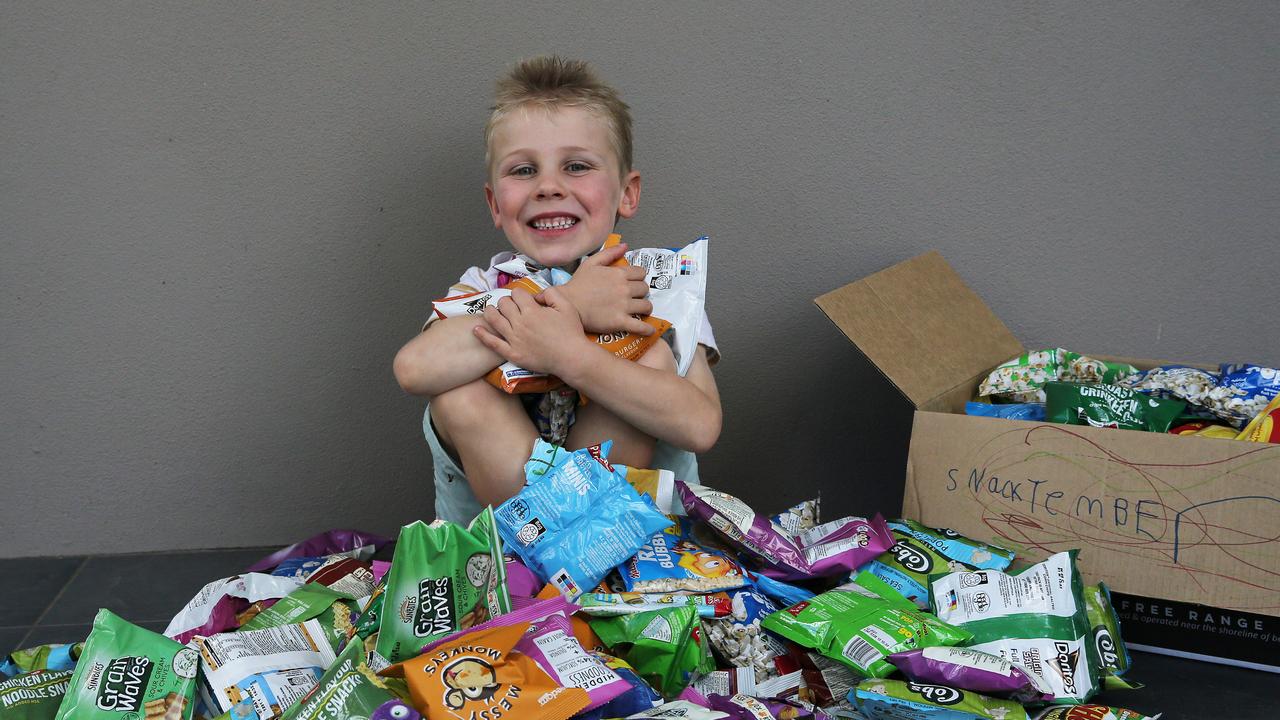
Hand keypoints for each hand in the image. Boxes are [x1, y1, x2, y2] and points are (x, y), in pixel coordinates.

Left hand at [474, 287, 593, 376]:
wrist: (571, 358)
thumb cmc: (571, 331)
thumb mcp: (566, 306)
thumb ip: (551, 293)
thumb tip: (536, 295)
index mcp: (532, 310)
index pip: (517, 293)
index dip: (520, 294)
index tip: (524, 299)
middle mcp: (519, 323)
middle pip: (503, 304)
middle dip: (506, 302)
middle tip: (511, 306)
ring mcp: (514, 339)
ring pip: (494, 319)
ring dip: (490, 312)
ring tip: (490, 310)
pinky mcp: (512, 353)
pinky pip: (493, 343)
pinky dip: (482, 335)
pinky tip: (476, 329)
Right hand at [560, 242, 654, 335]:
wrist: (567, 304)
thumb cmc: (577, 285)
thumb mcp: (590, 263)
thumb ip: (609, 253)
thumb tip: (624, 246)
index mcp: (618, 274)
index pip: (641, 273)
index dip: (639, 277)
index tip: (634, 282)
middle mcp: (624, 289)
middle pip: (645, 289)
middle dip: (641, 292)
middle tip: (635, 296)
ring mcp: (623, 306)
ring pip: (646, 306)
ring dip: (645, 308)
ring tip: (640, 310)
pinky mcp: (620, 322)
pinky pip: (640, 326)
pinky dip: (647, 329)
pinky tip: (649, 330)